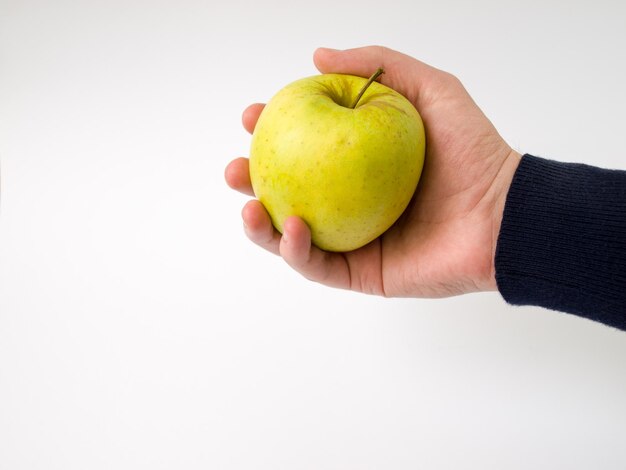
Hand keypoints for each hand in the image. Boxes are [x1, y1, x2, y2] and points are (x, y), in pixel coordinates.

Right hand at [225, 46, 520, 297]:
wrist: (501, 214)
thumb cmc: (472, 152)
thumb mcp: (429, 89)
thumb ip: (378, 66)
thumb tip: (318, 55)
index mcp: (357, 164)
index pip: (303, 148)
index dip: (272, 133)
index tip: (254, 117)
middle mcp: (349, 202)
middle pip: (287, 194)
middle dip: (252, 182)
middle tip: (236, 170)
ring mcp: (353, 240)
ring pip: (291, 237)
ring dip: (260, 226)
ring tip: (248, 206)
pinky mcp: (362, 273)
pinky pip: (318, 266)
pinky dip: (297, 251)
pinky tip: (292, 228)